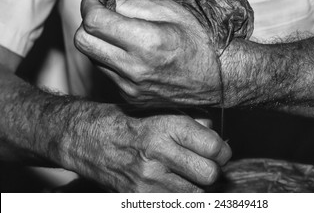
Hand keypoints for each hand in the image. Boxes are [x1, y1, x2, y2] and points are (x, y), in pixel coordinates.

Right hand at [60, 104, 230, 191]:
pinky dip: (181, 195)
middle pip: (209, 174)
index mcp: (165, 127)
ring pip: (197, 194)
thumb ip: (194, 121)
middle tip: (206, 163)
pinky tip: (173, 182)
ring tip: (187, 172)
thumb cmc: (129, 121)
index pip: (214, 148)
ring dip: (197, 184)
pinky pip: (177, 203)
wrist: (90, 139)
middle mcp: (157, 154)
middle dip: (213, 169)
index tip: (219, 150)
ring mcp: (147, 180)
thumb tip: (217, 137)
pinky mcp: (139, 198)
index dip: (222, 150)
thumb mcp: (162, 110)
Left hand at [74, 0, 221, 106]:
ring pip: (93, 57)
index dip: (90, 3)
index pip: (94, 21)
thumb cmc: (199, 41)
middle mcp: (135, 70)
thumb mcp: (169, 11)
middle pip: (83, 41)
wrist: (218, 78)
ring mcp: (131, 88)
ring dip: (101, 41)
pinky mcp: (131, 98)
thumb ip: (129, 0)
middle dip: (89, 22)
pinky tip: (132, 54)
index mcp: (148, 43)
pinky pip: (107, 73)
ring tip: (124, 34)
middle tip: (106, 13)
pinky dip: (112, 58)